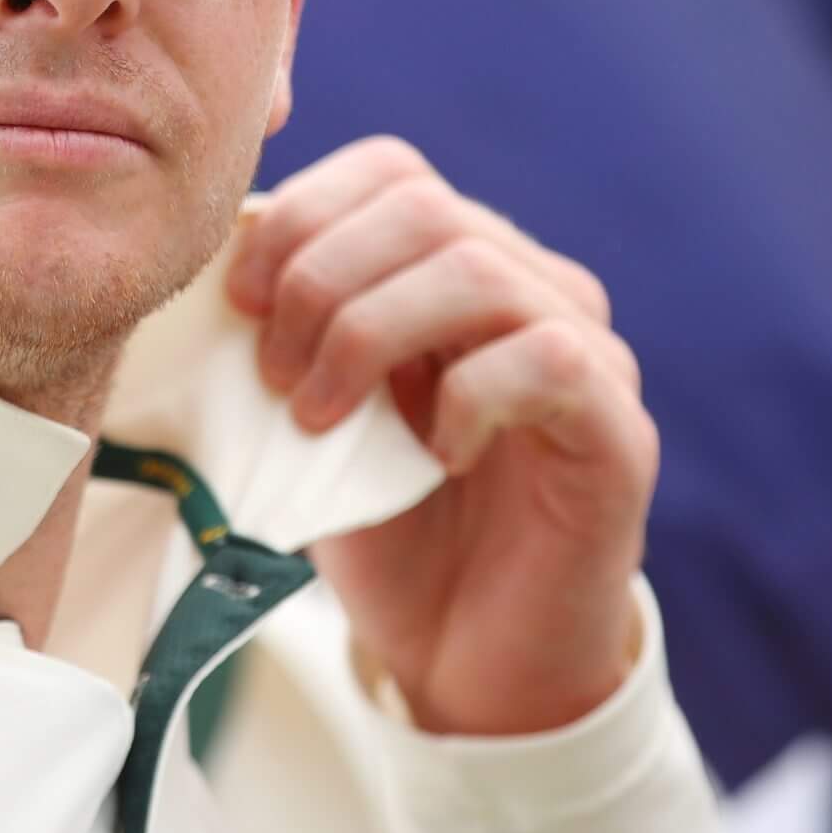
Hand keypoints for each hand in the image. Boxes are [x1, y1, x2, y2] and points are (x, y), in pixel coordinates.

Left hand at [225, 136, 657, 736]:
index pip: (390, 169)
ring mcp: (587, 350)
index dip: (304, 213)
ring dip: (368, 335)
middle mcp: (534, 285)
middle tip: (272, 374)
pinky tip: (432, 454)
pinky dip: (467, 398)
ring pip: (476, 271)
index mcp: (459, 262)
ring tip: (318, 417)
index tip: (237, 297)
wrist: (469, 663)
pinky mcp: (618, 429)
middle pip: (423, 207)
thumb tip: (213, 264)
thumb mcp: (313, 412)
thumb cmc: (389, 529)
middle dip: (319, 279)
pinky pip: (547, 359)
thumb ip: (284, 333)